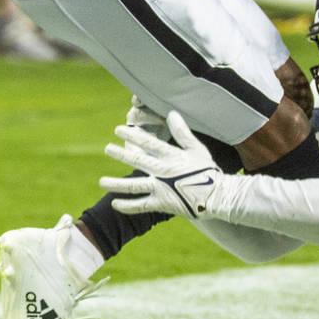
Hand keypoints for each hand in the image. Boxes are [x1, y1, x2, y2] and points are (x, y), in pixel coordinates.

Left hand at [99, 111, 220, 217]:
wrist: (217, 196)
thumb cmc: (208, 170)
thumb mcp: (196, 148)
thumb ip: (182, 132)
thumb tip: (171, 113)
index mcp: (171, 156)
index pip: (148, 143)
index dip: (132, 135)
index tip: (118, 129)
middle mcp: (162, 171)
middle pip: (137, 160)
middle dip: (120, 154)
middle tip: (107, 148)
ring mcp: (160, 188)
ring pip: (133, 185)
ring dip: (116, 183)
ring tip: (102, 181)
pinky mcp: (161, 204)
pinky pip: (140, 205)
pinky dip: (127, 205)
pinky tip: (114, 204)